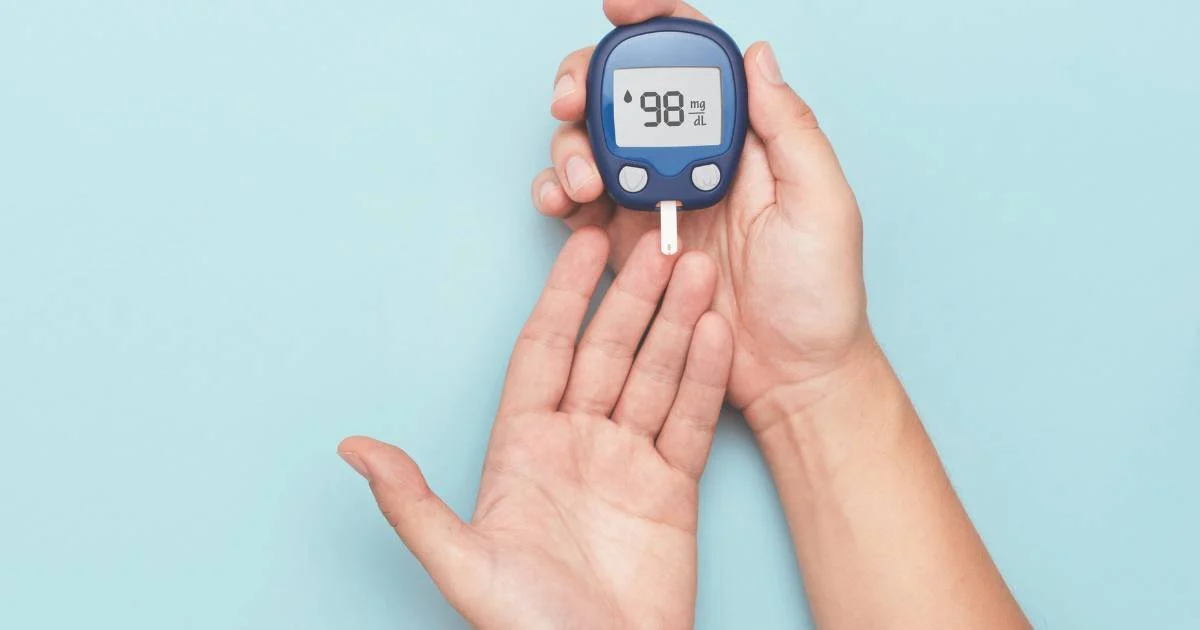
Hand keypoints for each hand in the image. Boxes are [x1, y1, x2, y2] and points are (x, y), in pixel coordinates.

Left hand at [339, 229, 732, 629]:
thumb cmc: (529, 627)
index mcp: (521, 448)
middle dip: (632, 296)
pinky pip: (688, 420)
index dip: (564, 296)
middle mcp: (574, 443)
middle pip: (606, 351)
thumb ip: (412, 502)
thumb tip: (353, 449)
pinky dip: (704, 377)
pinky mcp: (673, 488)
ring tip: (699, 272)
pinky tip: (715, 333)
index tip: (585, 245)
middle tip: (660, 243)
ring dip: (676, 323)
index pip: (544, 350)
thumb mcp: (463, 563)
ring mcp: (626, 462)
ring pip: (653, 375)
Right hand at [532, 0, 872, 425]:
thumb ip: (790, 127)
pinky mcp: (624, 240)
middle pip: (627, 93)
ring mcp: (653, 196)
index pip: (696, 61)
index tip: (620, 11)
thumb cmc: (820, 294)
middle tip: (573, 100)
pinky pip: (577, 202)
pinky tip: (560, 201)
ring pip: (592, 142)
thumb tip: (758, 54)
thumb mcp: (823, 202)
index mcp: (742, 137)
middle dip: (589, 82)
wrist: (791, 373)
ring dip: (569, 144)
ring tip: (579, 180)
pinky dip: (557, 191)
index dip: (656, 23)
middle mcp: (692, 157)